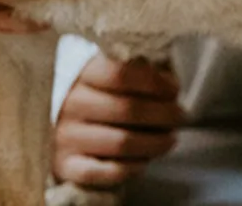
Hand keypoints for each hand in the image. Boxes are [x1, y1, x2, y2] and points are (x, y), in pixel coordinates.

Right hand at [53, 56, 186, 188]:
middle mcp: (69, 104)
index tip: (173, 90)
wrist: (61, 127)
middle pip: (128, 109)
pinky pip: (107, 171)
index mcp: (80, 74)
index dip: (155, 82)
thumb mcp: (112, 73)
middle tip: (180, 116)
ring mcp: (65, 137)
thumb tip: (169, 84)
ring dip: (156, 143)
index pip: (121, 73)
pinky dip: (133, 167)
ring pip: (122, 143)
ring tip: (170, 139)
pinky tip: (144, 161)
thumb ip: (139, 71)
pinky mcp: (67, 166)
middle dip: (165, 114)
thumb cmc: (99, 96)